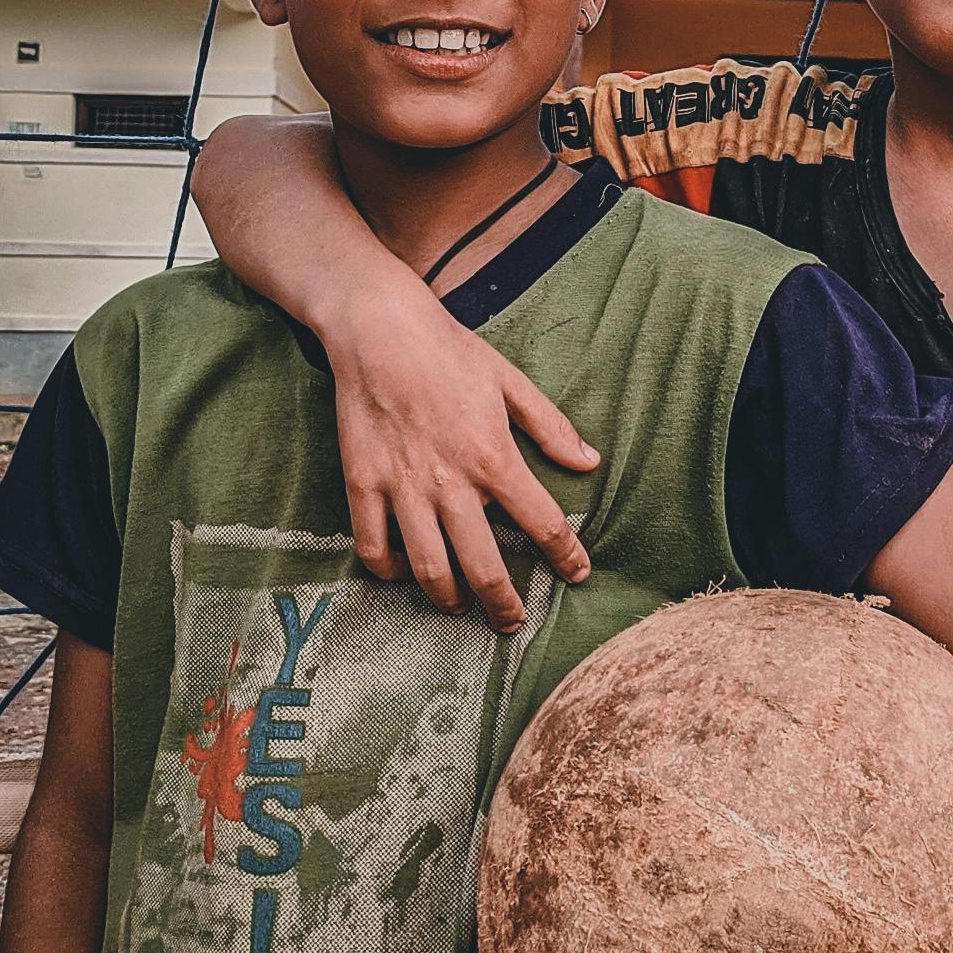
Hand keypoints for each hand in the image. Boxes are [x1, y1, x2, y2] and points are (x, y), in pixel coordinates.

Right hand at [322, 282, 597, 627]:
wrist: (379, 329)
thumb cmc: (450, 351)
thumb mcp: (511, 381)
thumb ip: (551, 427)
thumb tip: (589, 463)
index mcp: (494, 456)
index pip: (543, 524)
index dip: (566, 557)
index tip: (577, 574)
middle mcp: (450, 482)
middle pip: (485, 567)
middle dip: (504, 606)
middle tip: (513, 623)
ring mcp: (402, 487)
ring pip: (429, 569)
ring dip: (450, 599)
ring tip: (461, 607)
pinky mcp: (363, 484)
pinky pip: (373, 548)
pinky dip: (390, 572)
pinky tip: (406, 573)